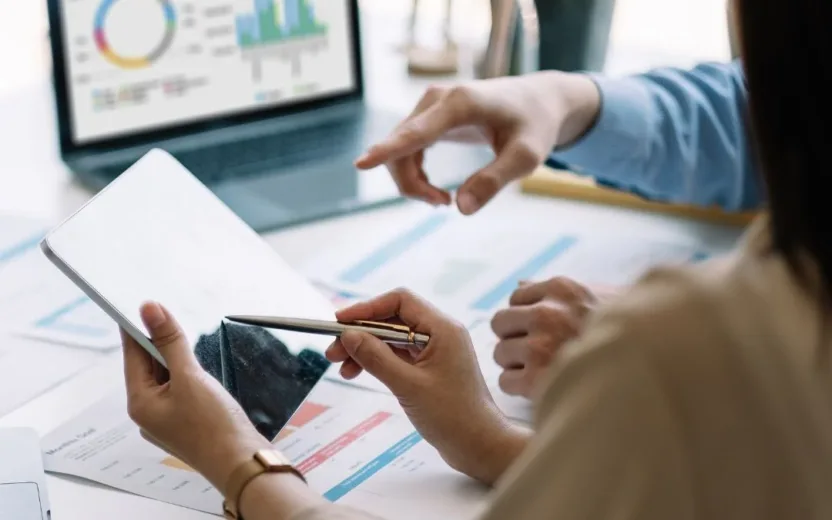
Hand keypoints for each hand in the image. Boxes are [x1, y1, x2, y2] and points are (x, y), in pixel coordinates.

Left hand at [121, 302, 270, 490]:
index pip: (132, 355)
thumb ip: (170, 341)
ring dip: (174, 356)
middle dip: (158, 341)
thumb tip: (149, 309)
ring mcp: (167, 419)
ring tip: (183, 336)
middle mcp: (149, 413)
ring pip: (165, 377)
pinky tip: (197, 367)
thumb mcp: (190, 376)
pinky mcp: (186, 422)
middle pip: (148, 366)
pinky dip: (186, 373)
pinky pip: (179, 389)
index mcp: (140, 403)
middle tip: (167, 313)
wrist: (242, 463)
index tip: (141, 303)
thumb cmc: (214, 426)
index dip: (136, 327)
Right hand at [325, 289, 528, 484]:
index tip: (340, 322)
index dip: (367, 308)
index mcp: (442, 329)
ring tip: (341, 367)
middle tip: (333, 351)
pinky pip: (399, 354)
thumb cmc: (453, 416)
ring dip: (366, 348)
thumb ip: (377, 358)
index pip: (400, 302)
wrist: (480, 445)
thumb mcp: (408, 386)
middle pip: (393, 319)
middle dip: (361, 332)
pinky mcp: (431, 368)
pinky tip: (359, 372)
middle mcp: (441, 333)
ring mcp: (436, 351)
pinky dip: (378, 361)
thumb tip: (349, 335)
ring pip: (393, 338)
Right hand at [355, 72, 599, 213]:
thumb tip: (461, 208)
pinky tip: (436, 189)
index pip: (417, 132)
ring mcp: (430, 105)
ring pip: (399, 151)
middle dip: (412, 185)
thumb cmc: (535, 126)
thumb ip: (495, 181)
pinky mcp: (428, 115)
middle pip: (401, 148)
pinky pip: (405, 148)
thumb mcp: (526, 157)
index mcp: (461, 103)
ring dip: (412, 182)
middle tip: (443, 204)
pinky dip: (414, 174)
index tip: (361, 164)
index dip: (388, 150)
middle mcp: (438, 99)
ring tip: (444, 200)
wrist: (538, 101)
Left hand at [491, 278, 619, 397]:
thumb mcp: (598, 297)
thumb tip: (520, 284)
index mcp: (562, 289)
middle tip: (537, 352)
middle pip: (500, 323)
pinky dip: (519, 388)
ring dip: (516, 364)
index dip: (526, 316)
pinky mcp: (537, 380)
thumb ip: (558, 292)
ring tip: (544, 371)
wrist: (656, 368)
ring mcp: (540, 346)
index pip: (516, 297)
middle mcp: (547, 313)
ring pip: (500, 354)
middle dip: (514, 337)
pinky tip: (542, 388)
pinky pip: (506, 382)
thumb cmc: (629, 333)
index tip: (541, 330)